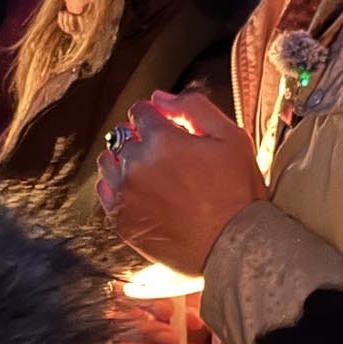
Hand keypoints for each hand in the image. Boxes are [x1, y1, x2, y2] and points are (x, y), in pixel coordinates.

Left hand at [96, 90, 265, 273]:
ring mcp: (125, 195)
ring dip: (123, 160)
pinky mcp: (121, 221)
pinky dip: (117, 187)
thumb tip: (160, 97)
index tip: (167, 124)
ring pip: (108, 164)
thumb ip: (194, 108)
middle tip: (164, 152)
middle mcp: (134, 164)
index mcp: (160, 139)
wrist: (232, 246)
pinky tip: (138, 192)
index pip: (140, 111)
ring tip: (148, 171)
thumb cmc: (237, 191)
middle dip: (139, 137)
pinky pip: (105, 194)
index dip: (155, 114)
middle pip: (121, 136)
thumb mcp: (231, 137)